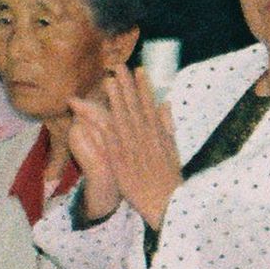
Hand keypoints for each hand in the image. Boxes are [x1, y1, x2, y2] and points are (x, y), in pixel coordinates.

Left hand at [63, 67, 183, 227]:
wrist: (164, 202)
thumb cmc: (169, 178)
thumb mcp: (173, 148)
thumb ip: (167, 125)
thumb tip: (166, 103)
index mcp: (158, 134)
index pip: (149, 105)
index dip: (143, 86)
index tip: (138, 69)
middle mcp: (145, 137)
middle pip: (134, 107)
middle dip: (126, 86)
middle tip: (118, 66)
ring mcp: (132, 148)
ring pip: (122, 119)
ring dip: (115, 100)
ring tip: (108, 81)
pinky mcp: (120, 161)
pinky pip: (110, 140)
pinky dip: (103, 125)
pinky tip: (96, 113)